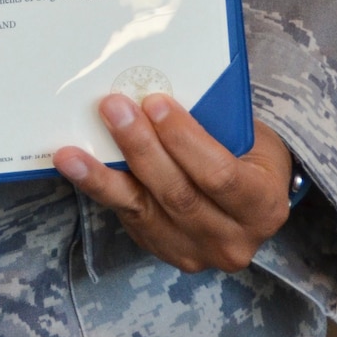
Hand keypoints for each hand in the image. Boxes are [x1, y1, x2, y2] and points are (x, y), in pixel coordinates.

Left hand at [54, 95, 291, 273]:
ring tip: (72, 152)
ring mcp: (196, 252)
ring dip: (104, 177)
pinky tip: (74, 169)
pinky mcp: (163, 250)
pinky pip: (127, 217)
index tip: (155, 102)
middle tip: (113, 107)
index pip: (221, 175)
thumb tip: (156, 85)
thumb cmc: (246, 152)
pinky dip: (99, 190)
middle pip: (178, 195)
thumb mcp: (247, 135)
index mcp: (263, 206)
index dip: (184, 140)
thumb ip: (213, 120)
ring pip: (144, 211)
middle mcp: (233, 240)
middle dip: (140, 148)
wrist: (248, 194)